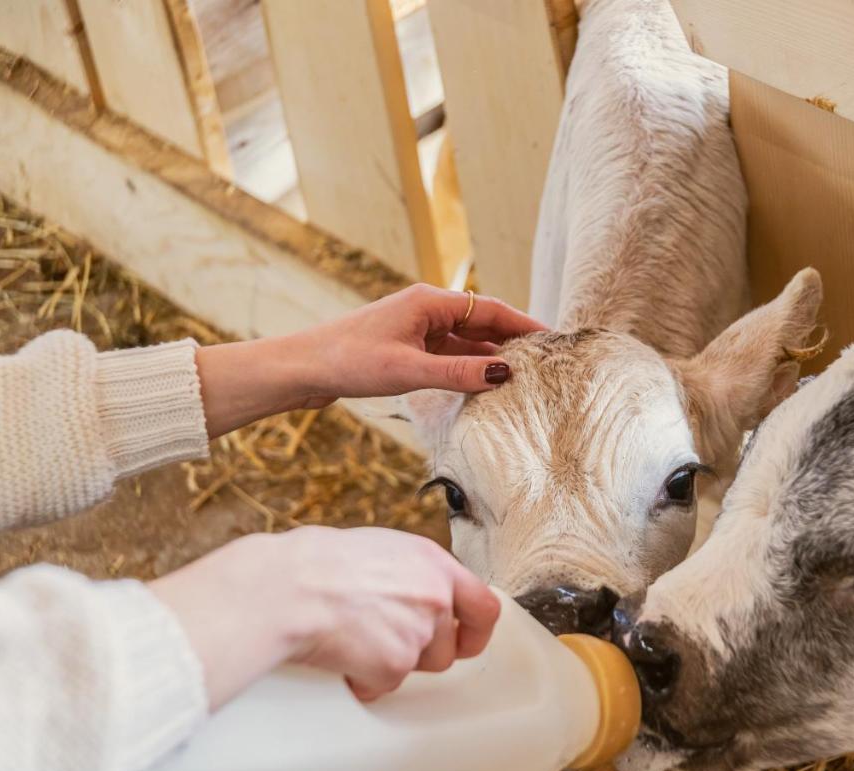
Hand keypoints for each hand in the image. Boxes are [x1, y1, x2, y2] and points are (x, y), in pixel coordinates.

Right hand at [149, 526, 500, 708]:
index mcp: (433, 563)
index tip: (464, 641)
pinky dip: (361, 679)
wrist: (285, 587)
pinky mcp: (394, 665)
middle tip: (384, 642)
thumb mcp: (377, 550)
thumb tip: (412, 592)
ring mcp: (417, 632)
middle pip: (448, 648)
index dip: (476, 632)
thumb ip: (409, 574)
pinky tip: (339, 654)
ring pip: (417, 668)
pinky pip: (383, 685)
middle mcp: (435, 597)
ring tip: (354, 638)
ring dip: (391, 664)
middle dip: (420, 653)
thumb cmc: (315, 563)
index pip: (484, 606)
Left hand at [299, 283, 547, 398]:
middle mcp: (425, 310)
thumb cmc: (349, 362)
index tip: (552, 339)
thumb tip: (505, 374)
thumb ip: (458, 373)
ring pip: (465, 341)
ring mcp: (415, 329)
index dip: (523, 323)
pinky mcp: (406, 348)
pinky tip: (483, 384)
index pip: (490, 308)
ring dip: (490, 356)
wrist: (301, 368)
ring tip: (521, 376)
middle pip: (481, 322)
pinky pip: (448, 354)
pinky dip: (467, 367)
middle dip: (513, 340)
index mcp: (428, 302)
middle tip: (545, 361)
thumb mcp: (408, 370)